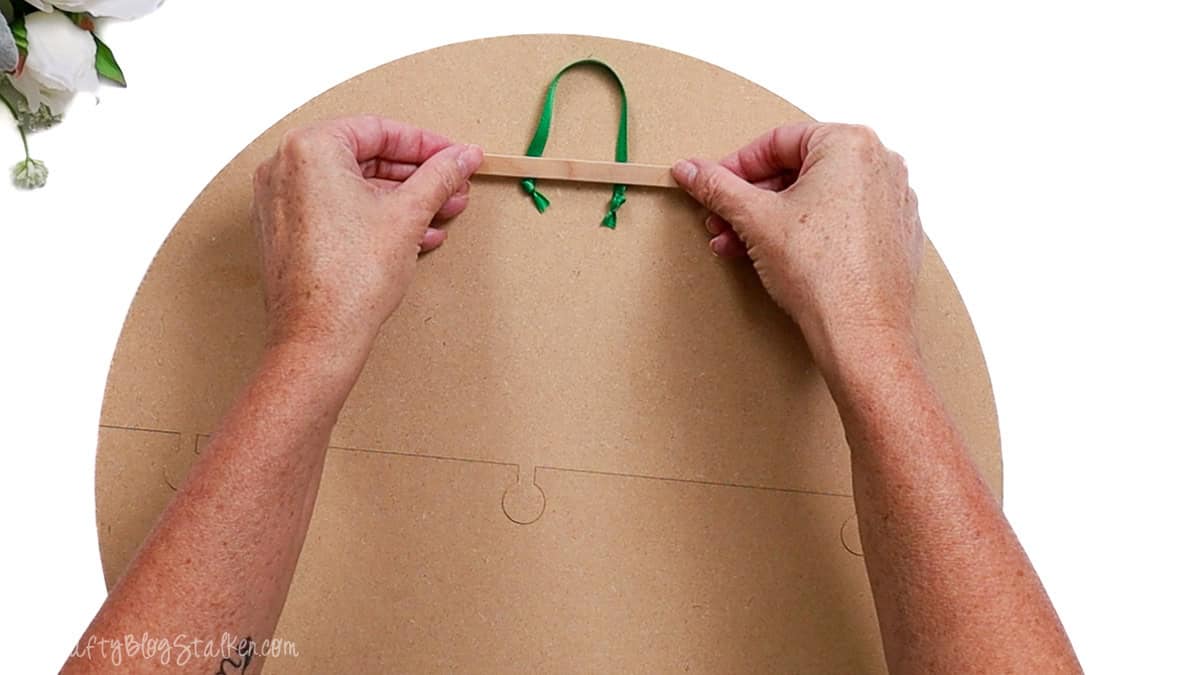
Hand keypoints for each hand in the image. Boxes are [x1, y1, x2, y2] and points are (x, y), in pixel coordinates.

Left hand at [251, 116, 482, 364]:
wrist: (318, 337)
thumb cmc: (349, 279)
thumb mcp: (408, 214)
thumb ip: (439, 176)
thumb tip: (462, 157)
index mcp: (310, 149)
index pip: (379, 131)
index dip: (426, 145)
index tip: (454, 156)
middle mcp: (286, 168)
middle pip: (366, 158)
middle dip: (417, 177)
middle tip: (452, 187)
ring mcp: (282, 201)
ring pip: (354, 187)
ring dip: (402, 199)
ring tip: (441, 213)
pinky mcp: (286, 231)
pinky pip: (337, 210)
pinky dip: (375, 217)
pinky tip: (413, 233)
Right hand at [672, 123, 922, 364]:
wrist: (861, 331)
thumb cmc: (824, 274)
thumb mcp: (755, 220)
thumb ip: (718, 187)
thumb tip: (692, 170)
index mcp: (850, 144)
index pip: (778, 142)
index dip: (737, 166)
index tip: (714, 184)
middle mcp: (880, 163)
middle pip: (798, 171)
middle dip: (752, 200)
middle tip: (723, 221)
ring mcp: (892, 199)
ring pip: (818, 198)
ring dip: (772, 219)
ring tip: (741, 245)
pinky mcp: (894, 233)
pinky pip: (841, 220)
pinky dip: (807, 232)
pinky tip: (778, 256)